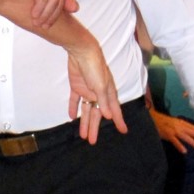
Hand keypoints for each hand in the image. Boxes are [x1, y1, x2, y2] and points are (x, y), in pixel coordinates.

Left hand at [65, 23, 126, 142]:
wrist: (82, 51)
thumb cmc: (95, 67)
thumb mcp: (101, 86)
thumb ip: (103, 101)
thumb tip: (109, 116)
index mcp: (108, 93)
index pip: (114, 110)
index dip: (118, 121)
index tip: (123, 131)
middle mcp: (99, 93)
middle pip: (97, 114)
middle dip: (95, 128)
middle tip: (92, 141)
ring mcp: (87, 90)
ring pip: (86, 110)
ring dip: (84, 122)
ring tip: (82, 135)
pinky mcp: (77, 86)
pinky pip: (75, 100)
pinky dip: (73, 108)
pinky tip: (71, 117)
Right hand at [149, 111, 193, 153]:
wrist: (152, 118)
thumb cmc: (163, 122)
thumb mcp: (174, 122)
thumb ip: (181, 127)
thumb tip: (189, 132)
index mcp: (181, 122)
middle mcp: (179, 125)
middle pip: (192, 131)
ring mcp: (173, 130)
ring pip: (185, 136)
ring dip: (192, 141)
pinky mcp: (167, 134)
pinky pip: (174, 141)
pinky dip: (179, 146)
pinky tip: (184, 151)